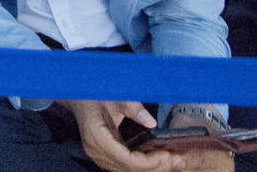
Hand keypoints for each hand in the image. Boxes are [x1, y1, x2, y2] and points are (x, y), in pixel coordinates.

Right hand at [63, 98, 189, 171]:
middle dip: (155, 167)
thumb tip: (152, 122)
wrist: (78, 95)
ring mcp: (99, 156)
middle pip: (129, 170)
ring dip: (152, 168)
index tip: (167, 154)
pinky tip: (158, 159)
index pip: (127, 160)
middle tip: (178, 160)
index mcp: (97, 138)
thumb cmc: (95, 93)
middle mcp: (96, 152)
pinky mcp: (104, 156)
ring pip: (128, 171)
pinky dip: (143, 165)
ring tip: (173, 161)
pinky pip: (125, 166)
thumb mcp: (114, 95)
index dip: (149, 162)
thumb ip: (132, 107)